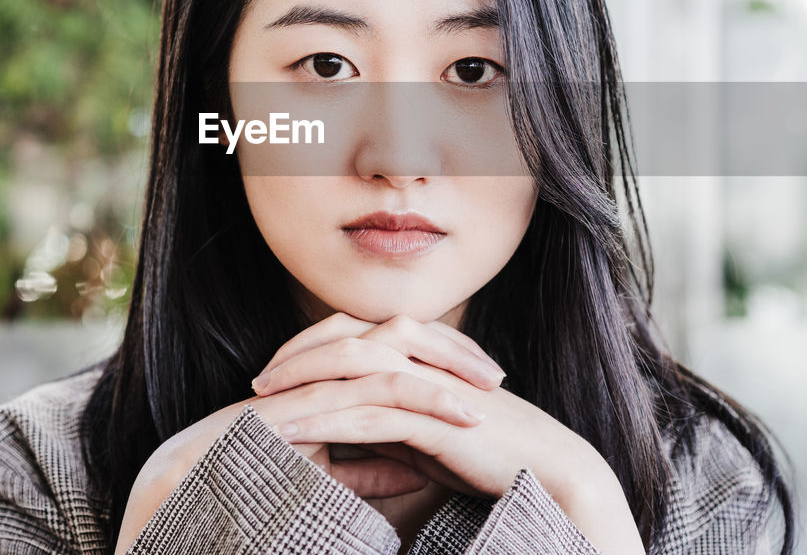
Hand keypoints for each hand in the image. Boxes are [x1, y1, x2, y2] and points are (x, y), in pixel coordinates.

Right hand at [112, 312, 502, 554]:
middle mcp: (319, 368)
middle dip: (450, 352)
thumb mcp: (326, 476)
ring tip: (487, 398)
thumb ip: (369, 465)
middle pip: (396, 337)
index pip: (392, 348)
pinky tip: (454, 420)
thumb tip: (415, 467)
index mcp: (326, 376)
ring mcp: (310, 381)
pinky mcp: (304, 404)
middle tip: (496, 376)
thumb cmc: (249, 481)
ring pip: (388, 360)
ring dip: (443, 376)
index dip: (439, 357)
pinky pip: (370, 394)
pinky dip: (418, 403)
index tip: (482, 381)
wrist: (188, 490)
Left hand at [252, 312, 647, 554]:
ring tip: (260, 404)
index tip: (276, 372)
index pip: (355, 336)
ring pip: (349, 369)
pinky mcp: (431, 415)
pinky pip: (366, 412)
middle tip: (258, 381)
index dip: (312, 348)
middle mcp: (422, 358)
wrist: (547, 469)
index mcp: (422, 355)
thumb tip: (348, 439)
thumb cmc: (490, 455)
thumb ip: (391, 427)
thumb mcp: (429, 438)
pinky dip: (325, 420)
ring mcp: (426, 383)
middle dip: (297, 357)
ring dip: (301, 384)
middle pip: (344, 340)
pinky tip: (293, 431)